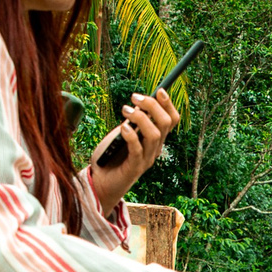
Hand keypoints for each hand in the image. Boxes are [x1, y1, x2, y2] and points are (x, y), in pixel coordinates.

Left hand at [86, 87, 177, 208]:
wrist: (100, 182)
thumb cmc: (111, 155)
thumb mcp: (122, 132)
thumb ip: (132, 121)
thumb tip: (137, 103)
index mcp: (155, 139)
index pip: (171, 120)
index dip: (168, 104)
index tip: (159, 90)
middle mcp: (155, 148)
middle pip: (165, 123)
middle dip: (152, 105)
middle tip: (134, 97)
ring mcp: (146, 159)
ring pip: (154, 134)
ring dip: (140, 117)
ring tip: (124, 110)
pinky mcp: (134, 168)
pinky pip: (137, 150)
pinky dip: (131, 136)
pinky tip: (122, 128)